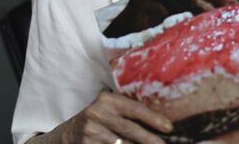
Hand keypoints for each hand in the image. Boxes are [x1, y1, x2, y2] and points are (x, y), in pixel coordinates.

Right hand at [51, 92, 172, 143]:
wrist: (69, 132)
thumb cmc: (99, 118)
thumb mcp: (110, 108)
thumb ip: (128, 110)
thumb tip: (161, 120)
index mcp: (107, 99)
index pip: (135, 108)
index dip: (153, 118)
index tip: (169, 127)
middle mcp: (98, 113)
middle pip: (130, 129)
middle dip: (149, 139)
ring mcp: (91, 131)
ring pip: (121, 143)